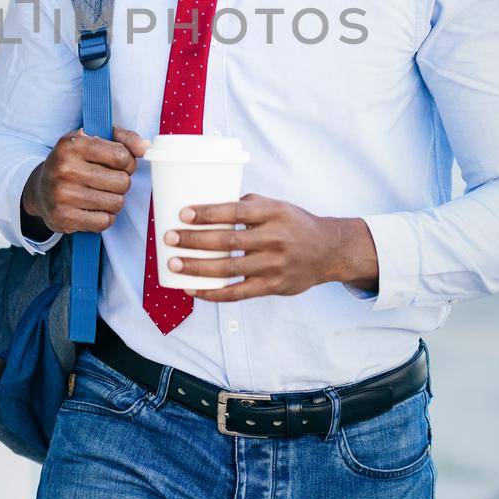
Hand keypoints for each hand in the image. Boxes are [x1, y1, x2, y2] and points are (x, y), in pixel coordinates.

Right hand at [23, 126, 148, 233]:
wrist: (39, 189)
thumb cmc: (74, 162)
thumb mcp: (93, 140)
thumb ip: (124, 138)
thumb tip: (147, 148)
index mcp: (72, 145)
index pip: (121, 156)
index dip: (128, 163)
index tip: (120, 165)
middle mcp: (65, 169)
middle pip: (121, 182)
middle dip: (121, 183)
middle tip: (108, 182)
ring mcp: (62, 195)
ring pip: (115, 203)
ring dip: (114, 201)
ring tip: (101, 195)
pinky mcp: (62, 218)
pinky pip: (103, 222)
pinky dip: (105, 218)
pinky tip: (94, 209)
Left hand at [162, 194, 378, 301]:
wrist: (329, 250)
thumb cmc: (295, 223)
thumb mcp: (277, 205)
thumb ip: (248, 205)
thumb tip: (209, 206)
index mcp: (275, 213)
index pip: (236, 211)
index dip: (209, 213)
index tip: (183, 213)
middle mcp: (276, 238)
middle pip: (228, 240)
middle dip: (194, 240)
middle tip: (169, 238)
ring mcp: (274, 265)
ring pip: (229, 269)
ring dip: (197, 268)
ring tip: (173, 264)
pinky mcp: (274, 287)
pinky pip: (238, 293)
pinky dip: (213, 293)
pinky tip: (193, 289)